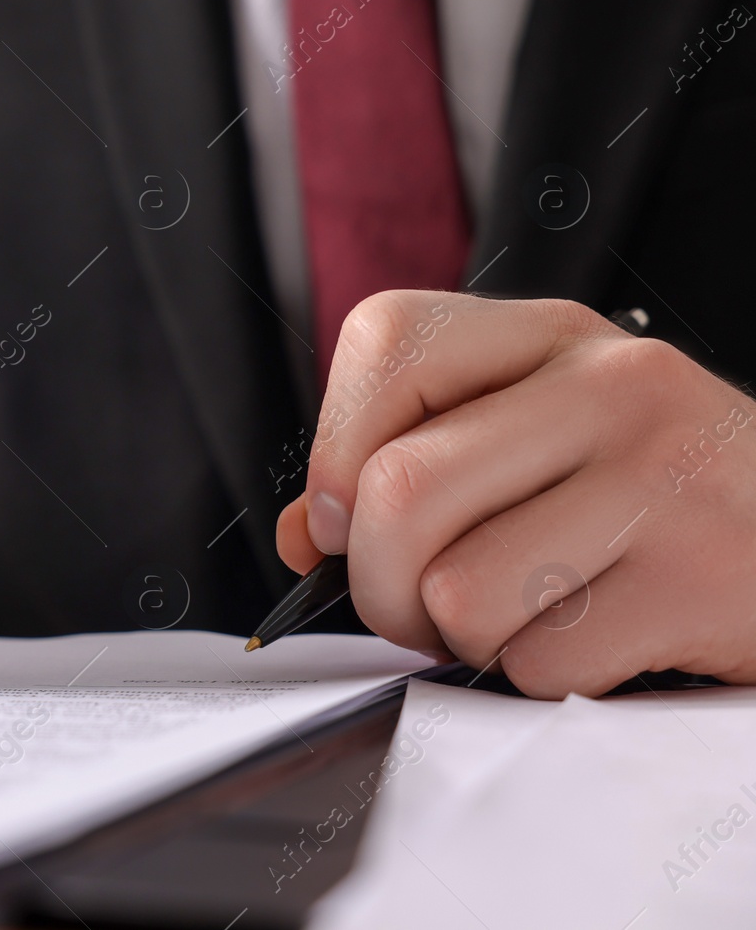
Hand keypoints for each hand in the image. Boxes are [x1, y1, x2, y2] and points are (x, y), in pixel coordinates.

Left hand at [276, 290, 755, 698]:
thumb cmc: (650, 502)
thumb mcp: (537, 443)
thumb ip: (408, 466)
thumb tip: (306, 534)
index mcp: (551, 335)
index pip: (387, 341)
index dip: (335, 448)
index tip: (347, 514)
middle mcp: (614, 383)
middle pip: (400, 489)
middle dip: (377, 584)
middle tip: (415, 606)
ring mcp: (667, 477)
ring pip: (457, 590)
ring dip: (460, 640)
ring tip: (517, 618)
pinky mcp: (705, 579)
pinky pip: (540, 661)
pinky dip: (542, 677)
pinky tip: (600, 639)